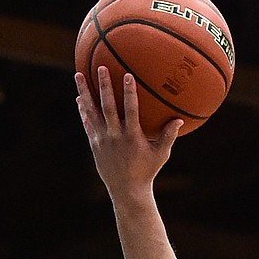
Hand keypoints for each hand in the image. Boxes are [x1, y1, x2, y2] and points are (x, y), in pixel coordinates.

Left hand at [75, 67, 181, 200]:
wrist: (127, 191)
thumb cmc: (147, 172)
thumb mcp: (160, 155)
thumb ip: (168, 136)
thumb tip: (180, 120)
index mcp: (132, 137)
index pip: (130, 110)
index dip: (128, 92)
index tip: (127, 74)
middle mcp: (115, 136)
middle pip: (108, 107)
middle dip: (104, 86)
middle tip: (100, 67)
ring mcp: (102, 140)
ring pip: (92, 112)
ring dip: (84, 93)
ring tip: (78, 75)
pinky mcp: (95, 144)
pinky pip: (88, 123)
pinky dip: (83, 110)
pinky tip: (80, 98)